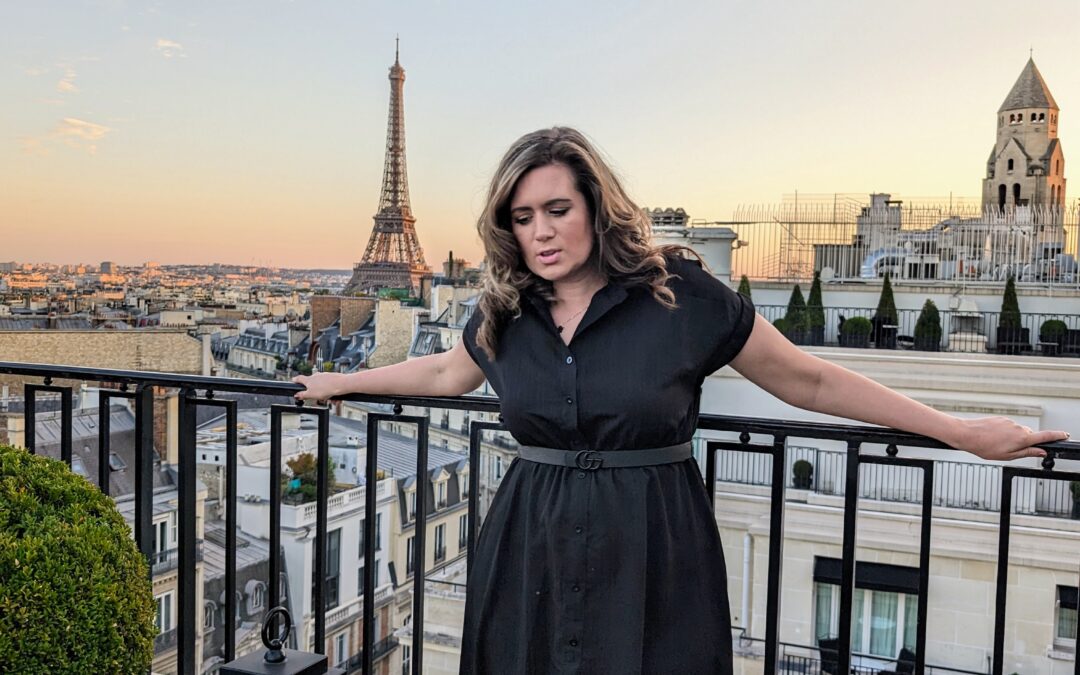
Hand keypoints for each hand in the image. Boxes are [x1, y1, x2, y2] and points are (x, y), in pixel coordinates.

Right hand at [291, 373, 341, 403]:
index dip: (296, 380)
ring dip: (327, 395)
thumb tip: (296, 395)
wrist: (341, 384)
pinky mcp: (332, 377)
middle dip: (317, 393)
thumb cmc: (326, 388)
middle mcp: (316, 376)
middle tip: (321, 399)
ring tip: (332, 400)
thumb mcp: (311, 395)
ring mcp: (325, 376)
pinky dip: (333, 393)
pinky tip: (337, 399)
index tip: (293, 380)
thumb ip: (303, 395)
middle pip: (313, 385)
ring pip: (323, 388)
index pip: (299, 379)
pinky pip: (331, 387)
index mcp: (309, 380)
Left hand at [952, 416, 1069, 460]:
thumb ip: (1027, 453)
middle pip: (1030, 436)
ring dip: (1013, 439)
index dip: (1057, 436)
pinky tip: (993, 438)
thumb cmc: (984, 447)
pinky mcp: (1002, 418)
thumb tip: (1041, 452)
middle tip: (1009, 450)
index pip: (1045, 436)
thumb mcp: (1007, 456)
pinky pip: (1009, 427)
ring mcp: (1010, 422)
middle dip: (1025, 443)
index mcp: (1022, 438)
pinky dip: (1005, 433)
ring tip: (997, 444)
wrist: (967, 434)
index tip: (1065, 435)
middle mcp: (1018, 427)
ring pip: (1018, 432)